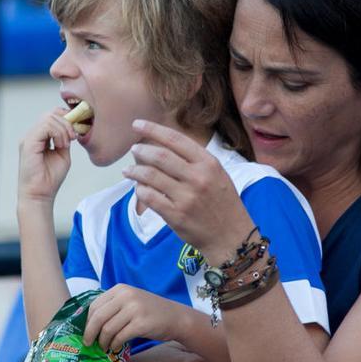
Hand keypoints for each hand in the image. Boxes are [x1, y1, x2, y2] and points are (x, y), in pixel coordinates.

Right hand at [18, 108, 76, 203]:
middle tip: (73, 137)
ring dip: (63, 130)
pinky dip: (58, 133)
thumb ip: (65, 140)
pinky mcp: (28, 143)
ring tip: (66, 144)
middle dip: (67, 122)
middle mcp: (32, 136)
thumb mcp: (63, 155)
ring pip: (49, 118)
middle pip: (51, 114)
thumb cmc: (50, 178)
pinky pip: (45, 127)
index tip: (76, 131)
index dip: (66, 118)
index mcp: (39, 137)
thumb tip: (71, 128)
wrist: (40, 194)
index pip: (51, 116)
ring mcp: (28, 138)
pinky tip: (61, 145)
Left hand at [83, 284, 189, 350]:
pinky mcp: (141, 323)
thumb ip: (112, 307)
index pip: (95, 306)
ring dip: (103, 341)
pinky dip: (115, 344)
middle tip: (88, 344)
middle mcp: (126, 296)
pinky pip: (120, 337)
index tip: (86, 333)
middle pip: (98, 317)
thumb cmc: (150, 311)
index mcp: (120, 289)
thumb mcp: (130, 301)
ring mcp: (134, 309)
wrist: (175, 317)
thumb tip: (89, 324)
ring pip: (108, 329)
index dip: (87, 322)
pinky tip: (116, 347)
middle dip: (90, 333)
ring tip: (105, 347)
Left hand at [124, 120, 255, 265]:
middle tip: (134, 149)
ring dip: (135, 171)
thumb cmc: (223, 204)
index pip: (176, 139)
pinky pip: (149, 197)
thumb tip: (163, 146)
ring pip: (150, 176)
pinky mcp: (176, 215)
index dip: (153, 129)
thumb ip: (195, 161)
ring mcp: (186, 197)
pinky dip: (140, 190)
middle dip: (141, 150)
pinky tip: (138, 188)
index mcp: (208, 164)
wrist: (231, 237)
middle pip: (160, 156)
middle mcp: (198, 178)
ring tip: (129, 170)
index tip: (138, 124)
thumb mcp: (218, 175)